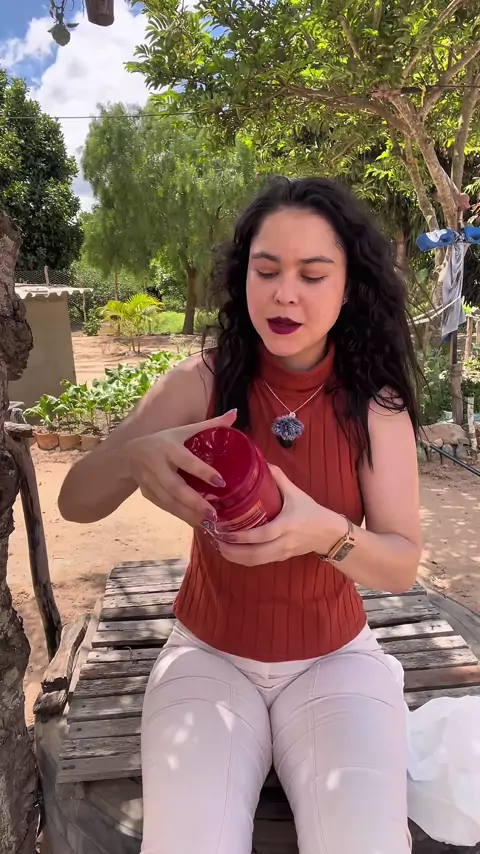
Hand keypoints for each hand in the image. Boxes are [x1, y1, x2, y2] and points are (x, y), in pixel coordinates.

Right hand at [124, 409, 236, 526]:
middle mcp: (157, 466)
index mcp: (168, 447)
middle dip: (193, 501)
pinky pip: (165, 507)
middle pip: (174, 487)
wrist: (129, 455)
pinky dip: (180, 516)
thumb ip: (210, 425)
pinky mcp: (148, 494)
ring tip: (208, 522)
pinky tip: (196, 523)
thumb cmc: (163, 441)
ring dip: (188, 513)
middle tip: (213, 512)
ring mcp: (150, 482)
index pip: (186, 461)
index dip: (202, 471)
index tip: (221, 482)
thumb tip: (234, 413)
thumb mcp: (183, 430)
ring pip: (169, 501)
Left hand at [217, 466, 344, 565]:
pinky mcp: (280, 558)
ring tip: (218, 546)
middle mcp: (284, 542)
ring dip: (234, 557)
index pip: (263, 535)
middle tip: (214, 540)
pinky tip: (230, 552)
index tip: (224, 532)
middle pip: (255, 554)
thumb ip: (279, 478)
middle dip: (232, 551)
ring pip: (255, 562)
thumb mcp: (296, 493)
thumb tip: (262, 462)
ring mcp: (282, 553)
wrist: (328, 533)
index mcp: (287, 525)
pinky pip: (259, 563)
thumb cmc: (311, 511)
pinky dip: (242, 560)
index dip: (242, 537)